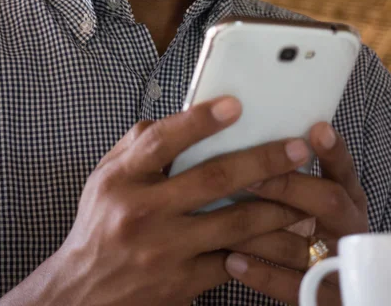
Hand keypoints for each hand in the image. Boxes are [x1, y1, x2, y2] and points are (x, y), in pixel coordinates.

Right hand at [55, 97, 311, 305]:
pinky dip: (263, 248)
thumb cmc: (100, 224)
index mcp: (123, 178)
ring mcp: (166, 250)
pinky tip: (286, 237)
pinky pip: (233, 261)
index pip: (163, 141)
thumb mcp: (105, 177)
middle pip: (213, 179)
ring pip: (235, 223)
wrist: (84, 293)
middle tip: (298, 148)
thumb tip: (181, 116)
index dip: (200, 121)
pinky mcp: (182, 282)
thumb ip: (139, 144)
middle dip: (263, 161)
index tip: (235, 104)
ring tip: (308, 194)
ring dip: (278, 208)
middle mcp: (144, 212)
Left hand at [224, 123, 368, 305]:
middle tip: (252, 177)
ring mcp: (339, 261)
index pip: (343, 168)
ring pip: (303, 244)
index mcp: (348, 195)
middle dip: (288, 186)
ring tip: (224, 218)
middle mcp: (348, 225)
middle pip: (328, 201)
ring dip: (261, 231)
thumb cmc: (308, 221)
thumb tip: (250, 138)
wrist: (328, 278)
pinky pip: (294, 286)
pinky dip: (262, 274)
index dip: (332, 150)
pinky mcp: (326, 297)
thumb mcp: (313, 196)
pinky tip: (232, 261)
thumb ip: (292, 172)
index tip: (317, 129)